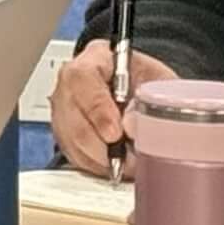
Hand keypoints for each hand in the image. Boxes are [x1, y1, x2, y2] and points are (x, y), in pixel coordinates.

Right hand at [51, 39, 176, 174]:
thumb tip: (132, 126)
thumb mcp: (159, 81)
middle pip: (72, 115)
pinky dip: (97, 165)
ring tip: (129, 163)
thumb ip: (149, 97)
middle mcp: (71, 82)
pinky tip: (117, 163)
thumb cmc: (148, 83)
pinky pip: (74, 155)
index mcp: (95, 58)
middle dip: (101, 144)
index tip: (115, 133)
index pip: (83, 79)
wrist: (139, 92)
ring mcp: (64, 108)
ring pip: (71, 139)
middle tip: (129, 158)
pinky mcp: (65, 132)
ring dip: (102, 158)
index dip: (97, 109)